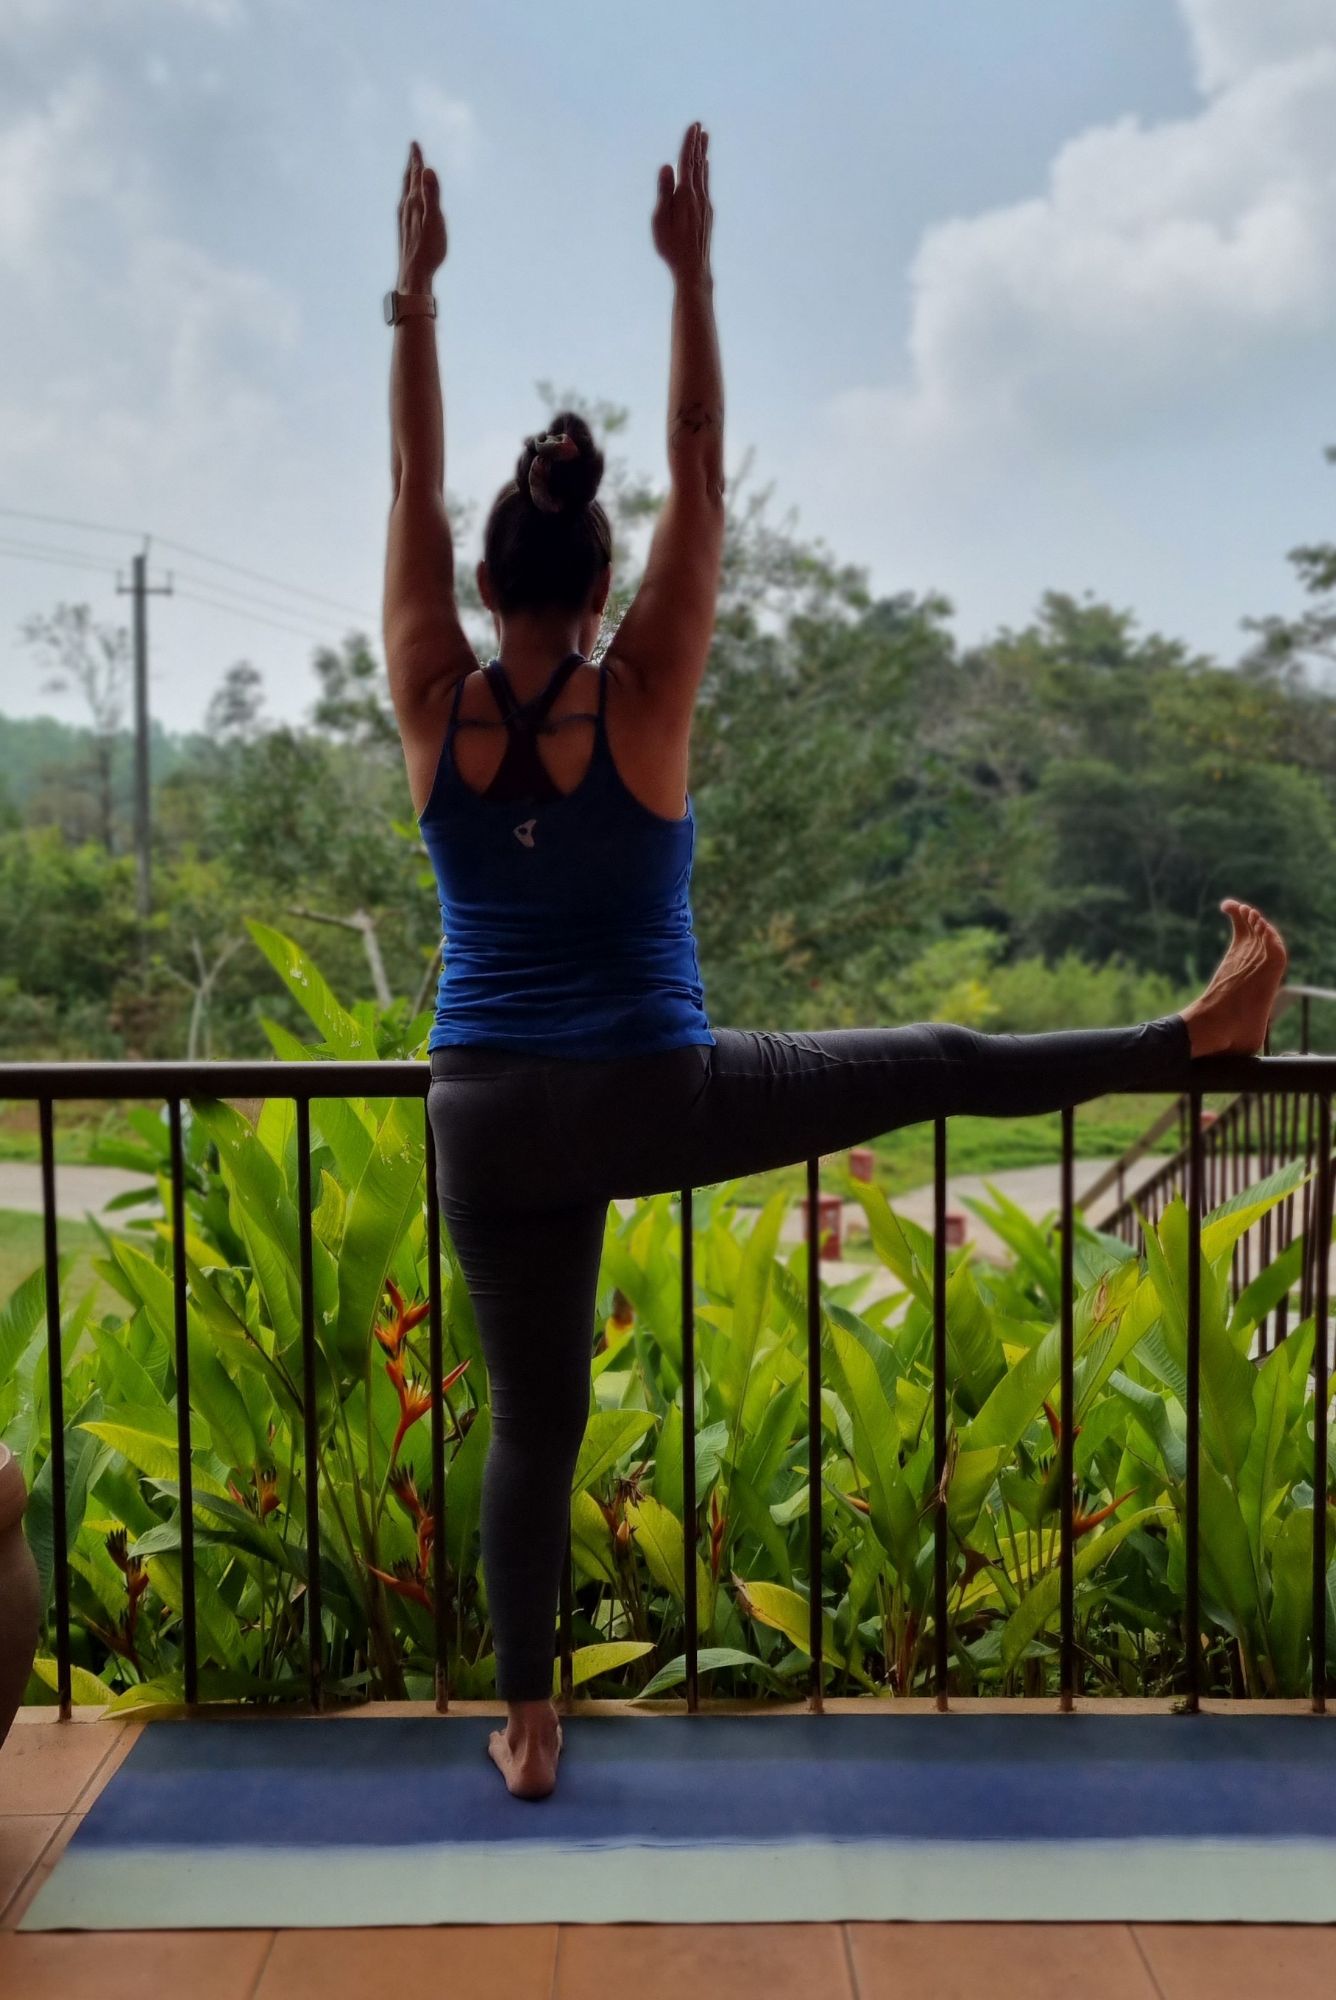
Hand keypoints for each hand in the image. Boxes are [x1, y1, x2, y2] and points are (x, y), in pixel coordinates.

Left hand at [397, 140, 446, 291]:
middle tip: (413, 151)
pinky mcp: (404, 230)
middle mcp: (405, 208)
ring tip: (411, 173)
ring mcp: (403, 219)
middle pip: (408, 181)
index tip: (414, 144)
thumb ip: (432, 194)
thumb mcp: (434, 220)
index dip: (416, 159)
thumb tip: (427, 170)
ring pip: (405, 193)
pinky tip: (409, 203)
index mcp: (414, 202)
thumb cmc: (428, 250)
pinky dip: (409, 195)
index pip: (415, 175)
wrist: (413, 274)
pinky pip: (406, 205)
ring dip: (409, 180)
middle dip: (411, 165)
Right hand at [652, 121, 712, 283]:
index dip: (689, 143)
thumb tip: (667, 166)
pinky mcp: (708, 214)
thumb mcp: (661, 220)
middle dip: (697, 144)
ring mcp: (706, 205)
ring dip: (703, 155)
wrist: (693, 269)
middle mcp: (699, 196)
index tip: (693, 126)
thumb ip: (664, 191)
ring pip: (704, 174)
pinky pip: (706, 185)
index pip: (687, 162)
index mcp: (685, 195)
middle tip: (700, 126)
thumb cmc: (671, 247)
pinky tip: (705, 168)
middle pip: (698, 164)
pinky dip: (705, 172)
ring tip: (705, 139)